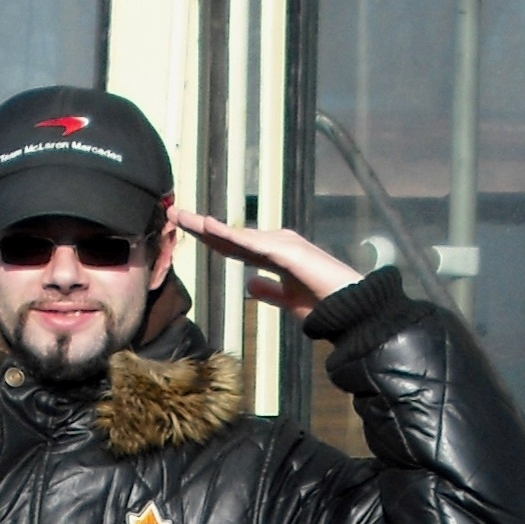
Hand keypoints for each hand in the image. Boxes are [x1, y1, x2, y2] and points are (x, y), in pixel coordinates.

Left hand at [171, 205, 361, 319]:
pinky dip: (230, 235)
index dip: (210, 239)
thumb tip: (249, 284)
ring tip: (182, 216)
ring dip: (209, 226)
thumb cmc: (323, 306)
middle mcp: (278, 243)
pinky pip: (252, 242)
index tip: (186, 230)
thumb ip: (269, 291)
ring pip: (238, 235)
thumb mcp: (287, 300)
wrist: (350, 310)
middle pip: (232, 236)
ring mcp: (283, 244)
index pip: (235, 246)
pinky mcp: (288, 251)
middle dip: (201, 226)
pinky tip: (209, 227)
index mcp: (276, 254)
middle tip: (174, 213)